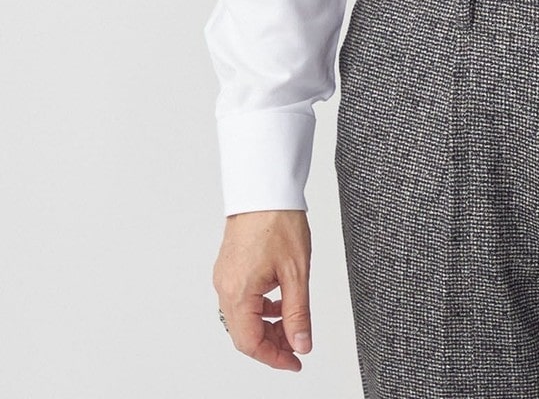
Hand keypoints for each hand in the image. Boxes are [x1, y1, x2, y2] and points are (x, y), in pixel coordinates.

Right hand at [212, 209, 312, 370]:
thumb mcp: (296, 272)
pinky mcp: (229, 267)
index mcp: (238, 293)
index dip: (274, 358)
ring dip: (267, 326)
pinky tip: (280, 300)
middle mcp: (225, 288)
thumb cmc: (278, 221)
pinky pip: (241, 299)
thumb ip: (298, 313)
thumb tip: (301, 343)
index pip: (251, 343)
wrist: (265, 188)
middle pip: (244, 333)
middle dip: (272, 344)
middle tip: (298, 345)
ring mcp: (225, 277)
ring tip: (293, 323)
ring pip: (243, 317)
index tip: (296, 362)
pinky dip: (261, 308)